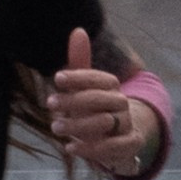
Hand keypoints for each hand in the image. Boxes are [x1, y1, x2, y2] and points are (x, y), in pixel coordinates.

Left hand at [48, 30, 158, 178]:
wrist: (119, 141)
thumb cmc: (95, 110)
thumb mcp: (85, 88)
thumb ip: (80, 63)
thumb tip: (78, 30)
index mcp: (112, 87)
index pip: (100, 78)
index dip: (80, 77)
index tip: (58, 78)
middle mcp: (122, 103)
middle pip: (102, 99)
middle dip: (75, 101)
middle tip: (50, 104)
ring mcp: (127, 125)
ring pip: (106, 122)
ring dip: (78, 125)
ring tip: (55, 127)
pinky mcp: (129, 145)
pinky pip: (113, 147)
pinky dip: (91, 149)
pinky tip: (70, 148)